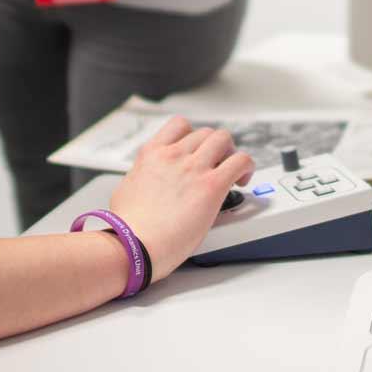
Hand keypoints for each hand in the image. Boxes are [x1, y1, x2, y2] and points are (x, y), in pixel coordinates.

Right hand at [108, 116, 253, 280]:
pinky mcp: (212, 186)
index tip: (197, 150)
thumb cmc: (126, 228)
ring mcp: (194, 168)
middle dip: (215, 147)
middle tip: (218, 166)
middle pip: (206, 133)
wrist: (133, 246)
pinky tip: (242, 181)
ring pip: (224, 139)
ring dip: (231, 153)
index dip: (193, 136)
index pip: (179, 125)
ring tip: (232, 172)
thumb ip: (141, 179)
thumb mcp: (125, 190)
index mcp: (152, 154)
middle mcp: (174, 155)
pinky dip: (246, 167)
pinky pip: (240, 161)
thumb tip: (144, 184)